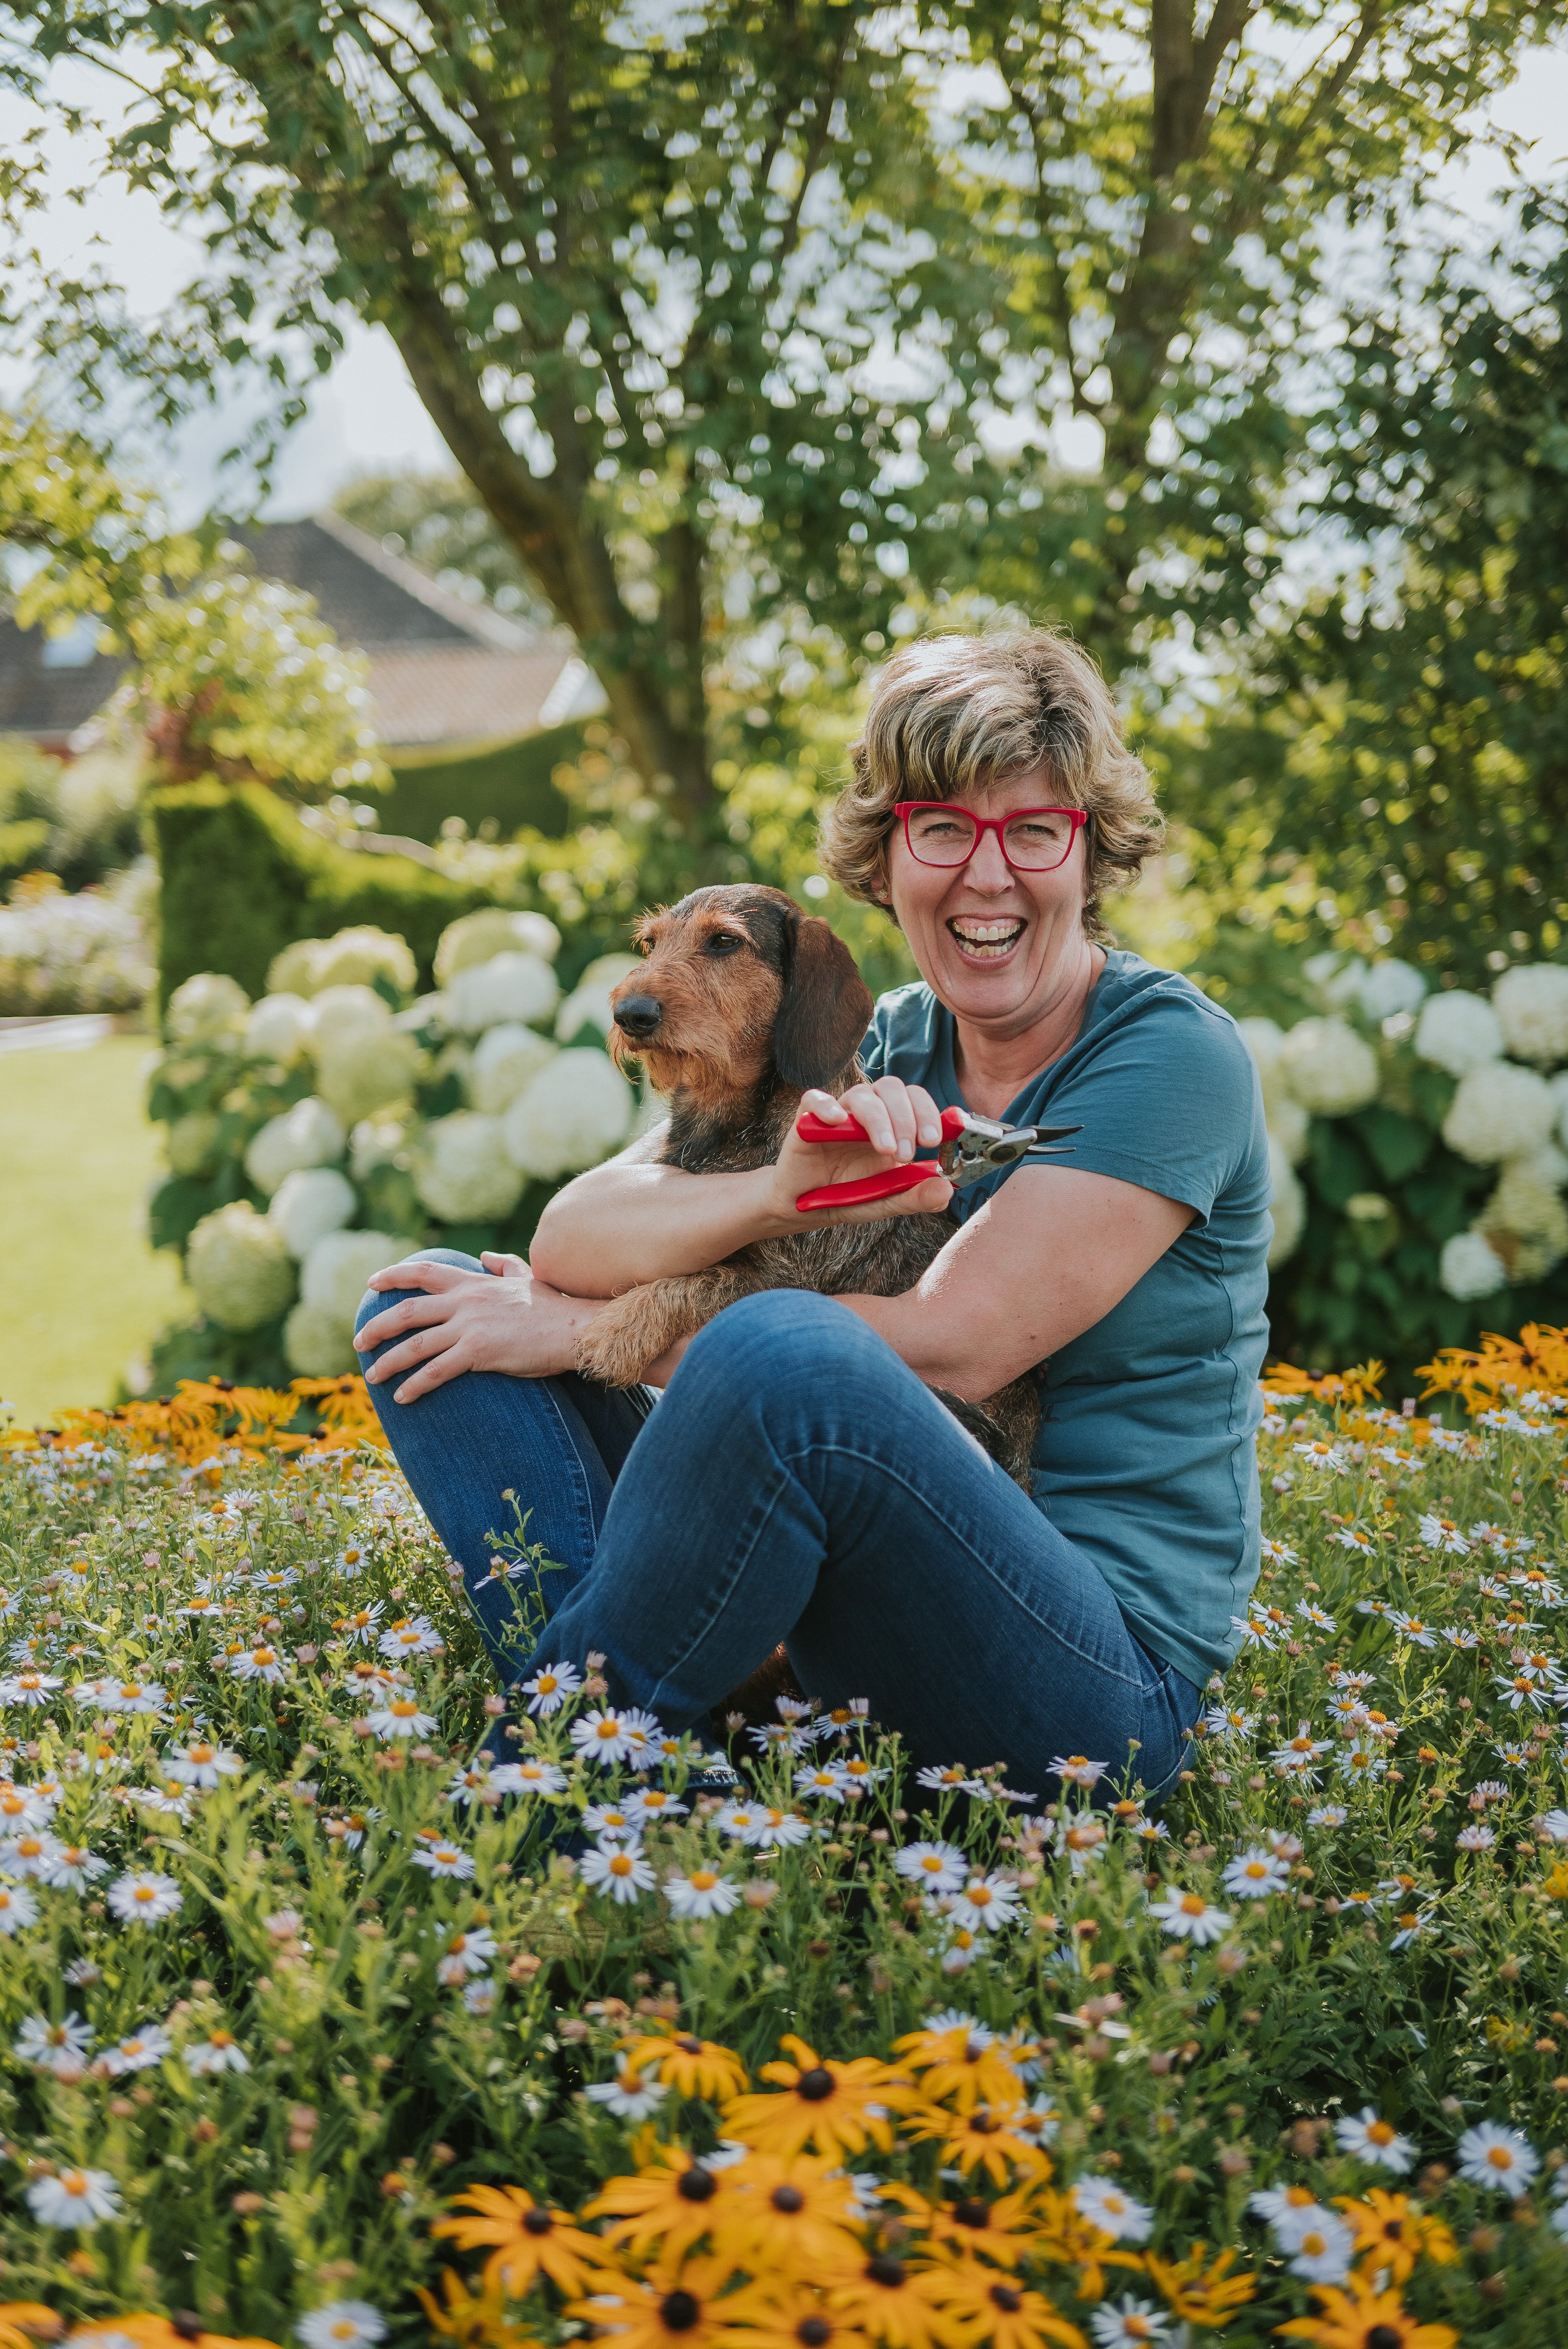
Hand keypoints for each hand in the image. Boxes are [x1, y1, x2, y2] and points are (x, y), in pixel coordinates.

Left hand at [354, 1252, 594, 1402]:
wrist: (574, 1329)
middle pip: (407, 1311)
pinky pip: (436, 1371)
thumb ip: (504, 1265)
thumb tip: (486, 1256)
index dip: (393, 1276)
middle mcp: (465, 1302)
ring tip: (373, 1377)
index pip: (423, 1272)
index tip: (372, 1283)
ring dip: (388, 1362)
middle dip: (377, 1327)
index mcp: (473, 1284)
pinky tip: (402, 1398)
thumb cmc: (555, 1308)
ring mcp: (470, 1326)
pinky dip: (415, 1385)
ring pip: (415, 1344)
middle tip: (358, 1341)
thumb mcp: (527, 1278)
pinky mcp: (478, 1352)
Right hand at [767, 1076, 953, 1226]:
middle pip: (893, 1088)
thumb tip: (948, 1189)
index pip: (916, 1100)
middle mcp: (867, 1114)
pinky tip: (838, 1122)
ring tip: (886, 1150)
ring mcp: (838, 1115)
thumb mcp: (886, 1202)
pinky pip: (814, 1099)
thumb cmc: (848, 1197)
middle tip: (907, 1153)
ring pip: (862, 1094)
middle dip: (908, 1117)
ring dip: (880, 1119)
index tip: (934, 1140)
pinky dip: (827, 1105)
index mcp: (892, 1125)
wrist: (804, 1208)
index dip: (929, 1113)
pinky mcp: (806, 1121)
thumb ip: (917, 1197)